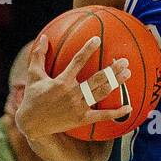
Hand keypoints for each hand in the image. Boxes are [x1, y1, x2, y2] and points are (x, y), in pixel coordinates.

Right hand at [15, 33, 131, 140]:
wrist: (31, 123)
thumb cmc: (33, 96)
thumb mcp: (33, 74)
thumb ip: (38, 55)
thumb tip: (43, 37)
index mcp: (62, 81)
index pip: (77, 61)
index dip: (87, 49)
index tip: (97, 40)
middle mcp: (72, 93)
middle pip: (97, 78)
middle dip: (112, 69)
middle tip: (124, 61)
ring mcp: (78, 107)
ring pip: (101, 93)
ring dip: (116, 83)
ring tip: (128, 74)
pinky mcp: (82, 119)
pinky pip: (102, 116)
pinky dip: (116, 112)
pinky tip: (129, 107)